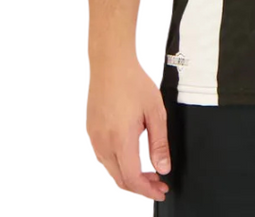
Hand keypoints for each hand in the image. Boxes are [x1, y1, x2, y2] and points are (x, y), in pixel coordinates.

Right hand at [86, 56, 170, 201]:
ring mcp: (95, 138)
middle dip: (141, 187)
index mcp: (120, 140)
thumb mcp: (155, 112)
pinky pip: (104, 157)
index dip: (148, 190)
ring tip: (148, 172)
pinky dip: (119, 164)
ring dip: (129, 176)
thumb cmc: (133, 82)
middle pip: (121, 179)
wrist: (110, 64)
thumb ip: (159, 143)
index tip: (161, 190)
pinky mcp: (92, 131)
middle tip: (158, 184)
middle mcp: (103, 143)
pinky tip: (132, 156)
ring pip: (111, 170)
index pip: (132, 179)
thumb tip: (163, 168)